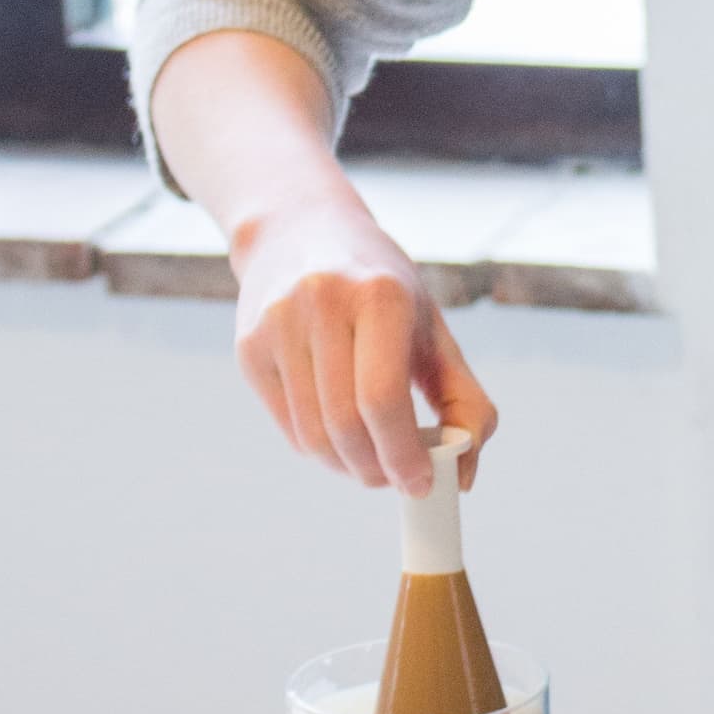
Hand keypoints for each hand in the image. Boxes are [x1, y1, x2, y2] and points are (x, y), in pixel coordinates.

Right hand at [231, 197, 497, 496]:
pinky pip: (288, 427)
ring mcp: (277, 325)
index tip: (420, 482)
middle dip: (375, 469)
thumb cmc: (381, 290)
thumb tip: (464, 472)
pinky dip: (318, 449)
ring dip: (346, 466)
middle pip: (345, 424)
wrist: (301, 231)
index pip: (383, 398)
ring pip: (312, 435)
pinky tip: (337, 433)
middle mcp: (321, 303)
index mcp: (379, 294)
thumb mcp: (431, 327)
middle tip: (394, 478)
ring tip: (369, 459)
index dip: (402, 454)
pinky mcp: (249, 348)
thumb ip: (464, 398)